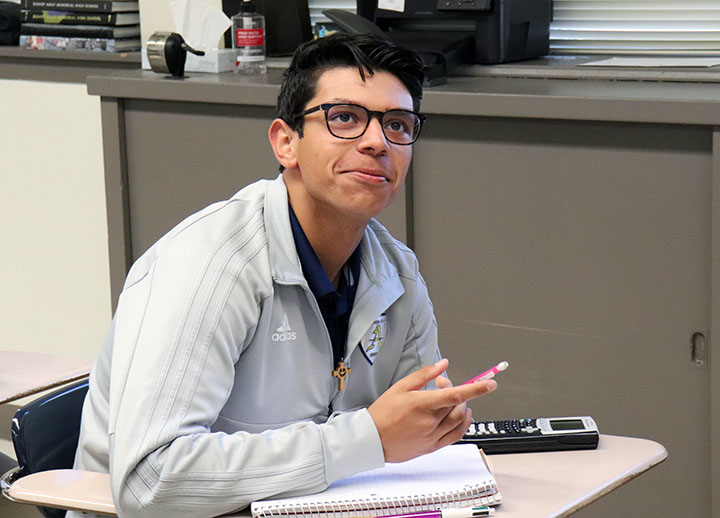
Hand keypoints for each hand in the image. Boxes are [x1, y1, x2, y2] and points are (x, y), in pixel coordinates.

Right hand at [368, 359, 496, 462]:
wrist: (372, 440)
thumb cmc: (383, 413)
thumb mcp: (400, 387)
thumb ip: (424, 374)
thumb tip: (442, 364)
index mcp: (421, 404)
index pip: (455, 395)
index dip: (475, 388)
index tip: (490, 383)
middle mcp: (429, 421)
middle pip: (457, 405)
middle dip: (457, 391)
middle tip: (443, 384)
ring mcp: (432, 436)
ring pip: (459, 420)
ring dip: (463, 407)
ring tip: (455, 400)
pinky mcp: (432, 446)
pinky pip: (456, 435)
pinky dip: (464, 424)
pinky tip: (462, 416)